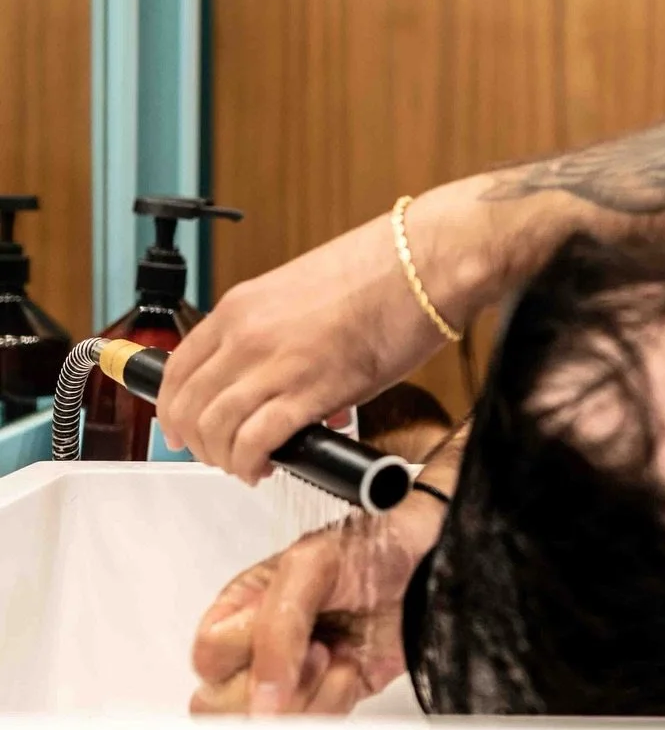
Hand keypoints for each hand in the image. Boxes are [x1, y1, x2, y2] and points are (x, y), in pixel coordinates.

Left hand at [158, 187, 476, 480]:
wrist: (425, 261)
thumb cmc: (383, 271)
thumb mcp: (304, 294)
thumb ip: (276, 334)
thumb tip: (277, 378)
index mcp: (241, 306)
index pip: (177, 369)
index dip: (174, 411)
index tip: (184, 429)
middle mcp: (247, 334)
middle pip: (188, 406)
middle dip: (196, 443)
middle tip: (218, 455)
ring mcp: (275, 363)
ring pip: (214, 429)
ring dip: (223, 459)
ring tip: (246, 465)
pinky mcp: (310, 391)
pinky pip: (254, 441)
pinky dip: (250, 464)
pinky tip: (264, 467)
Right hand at [190, 492, 444, 715]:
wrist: (429, 560)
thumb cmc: (370, 546)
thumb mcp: (311, 565)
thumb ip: (275, 628)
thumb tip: (260, 699)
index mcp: (242, 607)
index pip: (208, 659)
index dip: (243, 655)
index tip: (287, 634)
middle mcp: (260, 645)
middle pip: (222, 705)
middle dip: (274, 685)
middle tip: (312, 649)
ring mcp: (292, 676)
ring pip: (266, 726)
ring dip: (310, 693)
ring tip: (334, 653)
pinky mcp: (326, 697)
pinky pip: (309, 729)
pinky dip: (335, 702)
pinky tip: (350, 667)